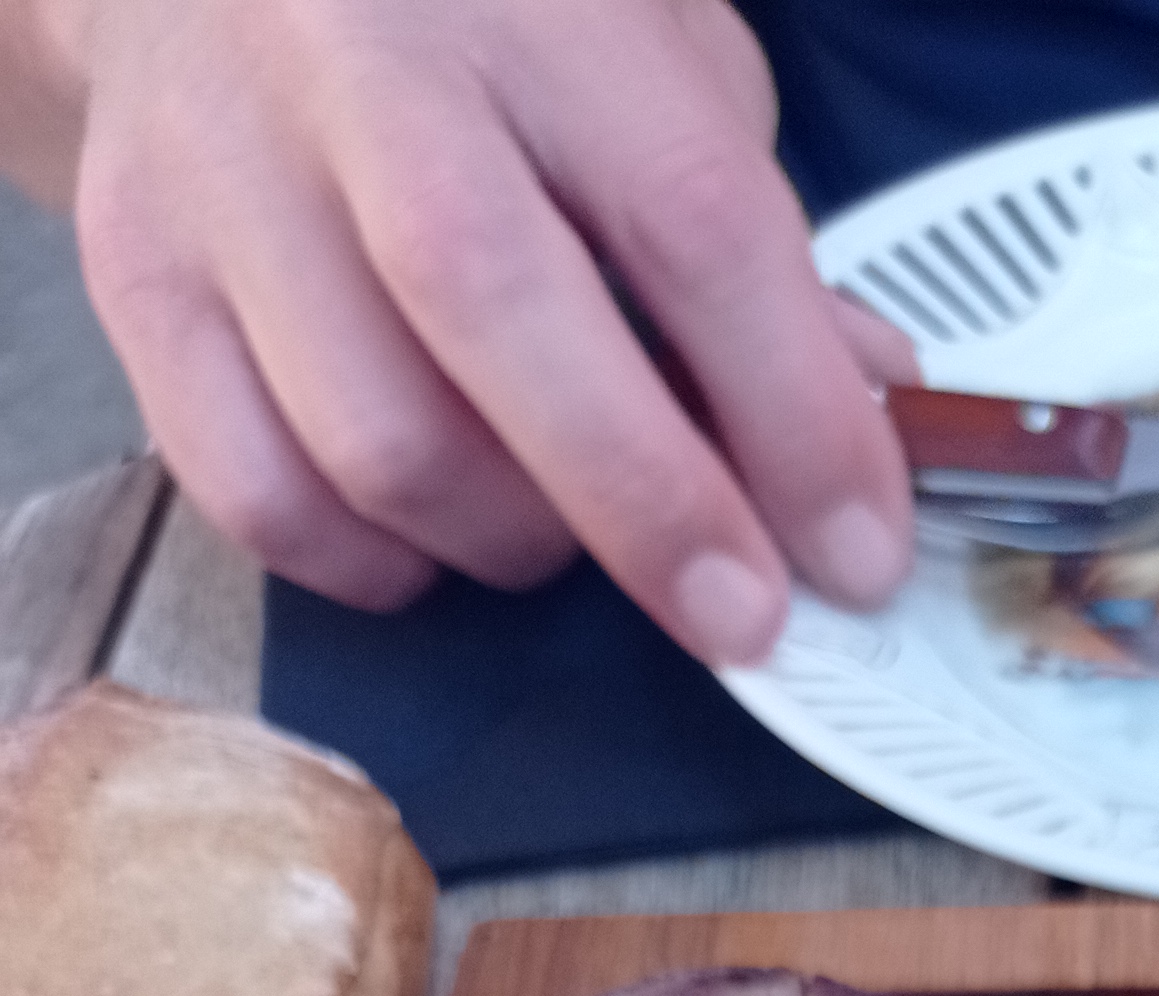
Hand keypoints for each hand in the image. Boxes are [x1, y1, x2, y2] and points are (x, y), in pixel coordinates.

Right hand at [20, 0, 913, 657]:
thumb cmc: (470, 12)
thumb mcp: (650, 62)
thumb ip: (757, 235)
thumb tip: (870, 403)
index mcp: (532, 7)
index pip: (690, 220)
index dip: (794, 414)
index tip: (858, 551)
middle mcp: (359, 71)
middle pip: (501, 319)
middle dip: (646, 506)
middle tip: (738, 619)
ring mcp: (226, 172)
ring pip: (376, 440)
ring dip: (506, 536)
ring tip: (558, 520)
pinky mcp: (137, 271)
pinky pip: (257, 492)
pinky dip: (367, 557)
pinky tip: (424, 527)